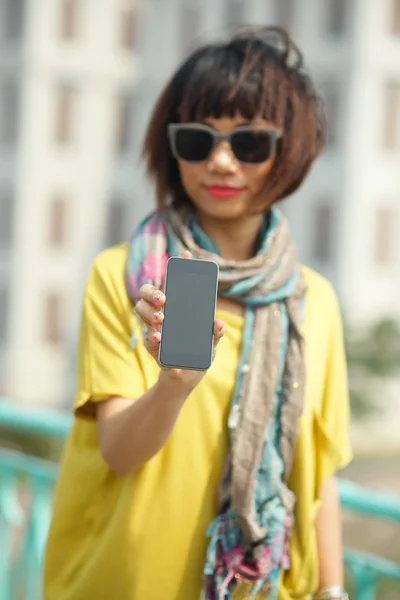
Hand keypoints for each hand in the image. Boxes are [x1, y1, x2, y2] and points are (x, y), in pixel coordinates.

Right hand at [135, 251, 224, 391]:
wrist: (188, 375)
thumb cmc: (199, 351)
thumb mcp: (211, 342)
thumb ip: (216, 332)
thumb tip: (217, 323)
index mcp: (177, 305)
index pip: (174, 281)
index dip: (178, 265)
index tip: (185, 254)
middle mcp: (162, 311)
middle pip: (148, 292)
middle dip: (152, 292)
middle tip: (163, 299)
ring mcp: (153, 326)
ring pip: (141, 310)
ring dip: (149, 312)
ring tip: (161, 319)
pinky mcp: (151, 344)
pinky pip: (147, 336)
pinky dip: (152, 335)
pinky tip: (159, 337)